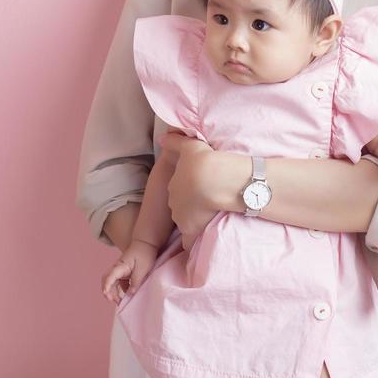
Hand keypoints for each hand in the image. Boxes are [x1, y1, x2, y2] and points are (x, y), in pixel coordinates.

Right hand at [101, 239, 158, 305]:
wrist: (147, 243)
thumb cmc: (145, 254)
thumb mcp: (143, 269)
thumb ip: (136, 282)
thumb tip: (130, 294)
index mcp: (121, 266)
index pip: (110, 276)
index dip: (107, 286)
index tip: (106, 294)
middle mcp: (117, 268)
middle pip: (106, 280)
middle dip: (108, 292)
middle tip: (114, 301)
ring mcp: (120, 270)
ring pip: (112, 282)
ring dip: (114, 292)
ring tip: (121, 302)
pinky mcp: (123, 272)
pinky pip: (119, 283)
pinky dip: (120, 290)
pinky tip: (127, 295)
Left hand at [160, 133, 218, 248]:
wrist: (214, 179)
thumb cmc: (202, 161)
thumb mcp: (189, 146)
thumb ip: (175, 141)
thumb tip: (163, 136)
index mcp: (173, 185)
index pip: (180, 191)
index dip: (190, 189)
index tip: (200, 188)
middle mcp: (174, 202)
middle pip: (182, 207)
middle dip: (191, 206)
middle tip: (207, 201)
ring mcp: (182, 217)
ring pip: (187, 222)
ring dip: (195, 220)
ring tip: (210, 216)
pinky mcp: (192, 230)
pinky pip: (191, 241)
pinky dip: (195, 241)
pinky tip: (203, 240)